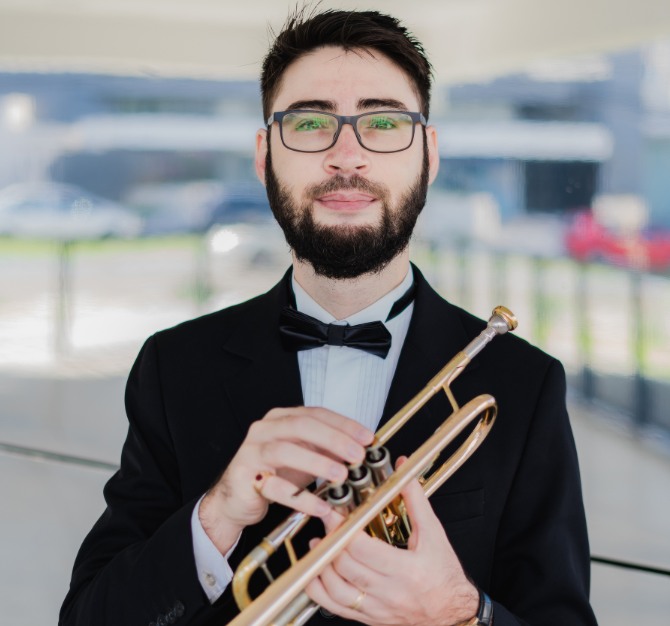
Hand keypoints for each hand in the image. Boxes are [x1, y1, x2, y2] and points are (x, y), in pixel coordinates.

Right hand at [199, 406, 373, 554]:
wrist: (236, 499)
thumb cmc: (273, 475)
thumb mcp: (304, 458)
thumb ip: (327, 451)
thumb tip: (361, 449)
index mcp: (280, 419)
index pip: (315, 414)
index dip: (343, 424)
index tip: (367, 438)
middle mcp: (264, 429)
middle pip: (301, 426)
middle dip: (333, 439)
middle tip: (357, 454)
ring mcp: (251, 451)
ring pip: (285, 451)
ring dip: (317, 463)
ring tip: (341, 476)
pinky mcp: (245, 478)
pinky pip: (275, 487)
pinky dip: (301, 498)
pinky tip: (321, 506)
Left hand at [305, 458, 478, 625]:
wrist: (453, 611)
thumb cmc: (444, 573)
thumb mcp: (434, 533)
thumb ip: (416, 500)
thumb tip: (403, 470)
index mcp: (407, 570)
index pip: (364, 549)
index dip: (344, 529)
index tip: (334, 513)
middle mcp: (391, 592)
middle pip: (347, 567)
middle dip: (331, 542)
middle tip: (326, 522)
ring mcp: (378, 609)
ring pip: (337, 592)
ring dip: (322, 567)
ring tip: (319, 545)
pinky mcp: (370, 618)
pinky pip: (337, 609)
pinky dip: (320, 592)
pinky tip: (317, 574)